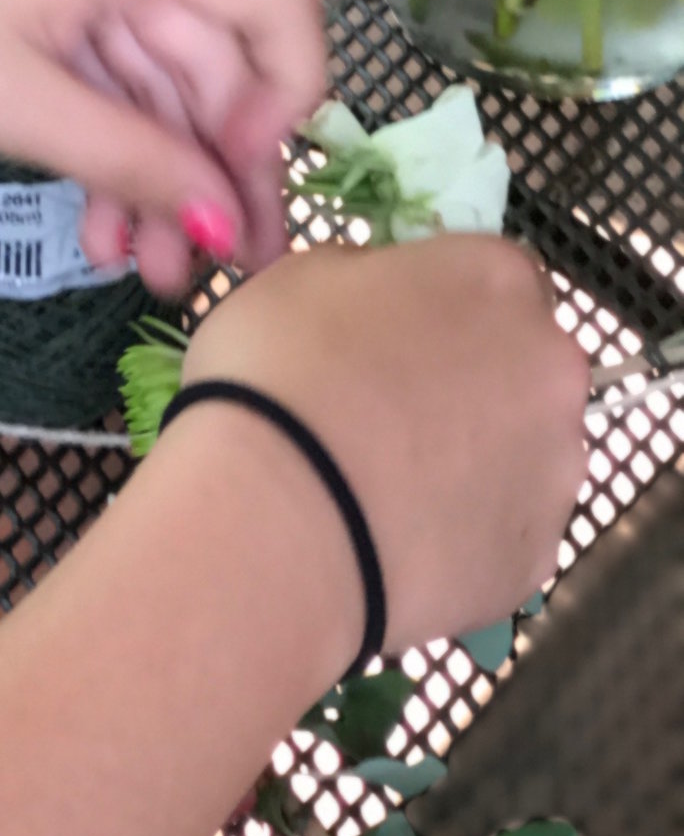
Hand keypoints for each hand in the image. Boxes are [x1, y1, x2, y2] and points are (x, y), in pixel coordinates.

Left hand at [0, 0, 327, 292]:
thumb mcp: (12, 108)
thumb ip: (133, 158)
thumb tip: (222, 219)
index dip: (287, 97)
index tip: (255, 189)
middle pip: (205, 40)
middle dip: (209, 161)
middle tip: (215, 269)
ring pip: (146, 62)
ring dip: (151, 165)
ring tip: (145, 270)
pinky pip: (91, 54)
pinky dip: (99, 133)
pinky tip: (98, 222)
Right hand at [175, 238, 586, 655]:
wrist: (280, 524)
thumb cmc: (281, 373)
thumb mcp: (303, 277)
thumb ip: (371, 277)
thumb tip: (386, 305)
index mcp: (497, 281)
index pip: (494, 274)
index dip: (442, 302)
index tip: (392, 328)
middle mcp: (551, 372)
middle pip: (523, 367)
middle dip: (472, 381)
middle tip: (387, 407)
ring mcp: (555, 473)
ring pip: (522, 454)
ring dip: (474, 458)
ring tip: (384, 485)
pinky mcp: (536, 561)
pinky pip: (502, 532)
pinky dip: (462, 531)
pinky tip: (395, 538)